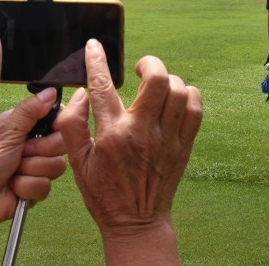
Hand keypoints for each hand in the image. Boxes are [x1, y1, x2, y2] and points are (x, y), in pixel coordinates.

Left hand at [0, 87, 67, 224]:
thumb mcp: (6, 130)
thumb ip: (30, 110)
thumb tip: (51, 91)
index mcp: (27, 127)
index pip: (58, 121)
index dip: (57, 126)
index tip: (49, 128)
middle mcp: (34, 147)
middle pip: (61, 145)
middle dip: (39, 150)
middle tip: (20, 152)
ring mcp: (36, 169)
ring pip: (56, 167)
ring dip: (30, 169)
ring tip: (12, 171)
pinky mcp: (35, 191)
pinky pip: (45, 186)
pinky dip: (26, 186)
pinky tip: (12, 186)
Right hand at [56, 40, 202, 262]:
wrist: (136, 222)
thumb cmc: (104, 193)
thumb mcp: (78, 162)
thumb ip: (72, 125)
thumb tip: (80, 95)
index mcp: (112, 134)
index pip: (102, 86)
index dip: (96, 60)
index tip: (94, 46)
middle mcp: (142, 132)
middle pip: (157, 80)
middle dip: (149, 63)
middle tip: (139, 68)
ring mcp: (167, 139)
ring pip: (179, 91)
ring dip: (168, 80)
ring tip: (156, 86)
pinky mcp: (183, 146)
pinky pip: (195, 109)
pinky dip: (188, 96)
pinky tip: (175, 99)